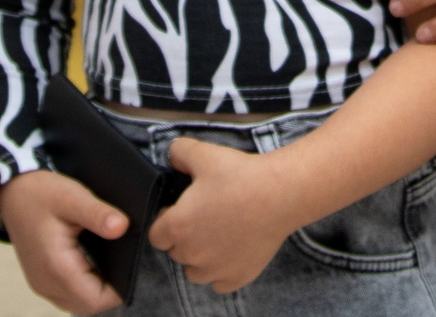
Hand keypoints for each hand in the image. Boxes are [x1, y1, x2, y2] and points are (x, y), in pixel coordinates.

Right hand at [0, 170, 126, 313]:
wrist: (13, 192)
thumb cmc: (41, 193)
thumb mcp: (73, 196)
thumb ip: (98, 214)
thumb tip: (122, 227)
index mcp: (55, 266)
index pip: (95, 299)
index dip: (118, 289)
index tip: (130, 266)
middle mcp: (45, 282)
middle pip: (88, 305)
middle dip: (109, 290)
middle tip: (121, 263)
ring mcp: (41, 284)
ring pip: (77, 303)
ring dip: (95, 290)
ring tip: (107, 262)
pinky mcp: (40, 280)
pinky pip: (67, 295)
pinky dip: (82, 287)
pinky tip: (90, 264)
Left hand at [148, 139, 296, 294]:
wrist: (280, 194)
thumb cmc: (241, 175)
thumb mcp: (203, 153)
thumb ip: (178, 152)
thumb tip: (172, 157)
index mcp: (178, 226)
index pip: (156, 235)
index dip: (166, 221)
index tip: (181, 210)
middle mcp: (192, 253)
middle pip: (175, 253)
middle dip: (183, 237)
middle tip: (204, 217)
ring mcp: (216, 269)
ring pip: (194, 272)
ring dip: (199, 258)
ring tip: (216, 235)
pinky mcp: (238, 277)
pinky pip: (219, 284)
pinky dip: (221, 271)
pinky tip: (231, 251)